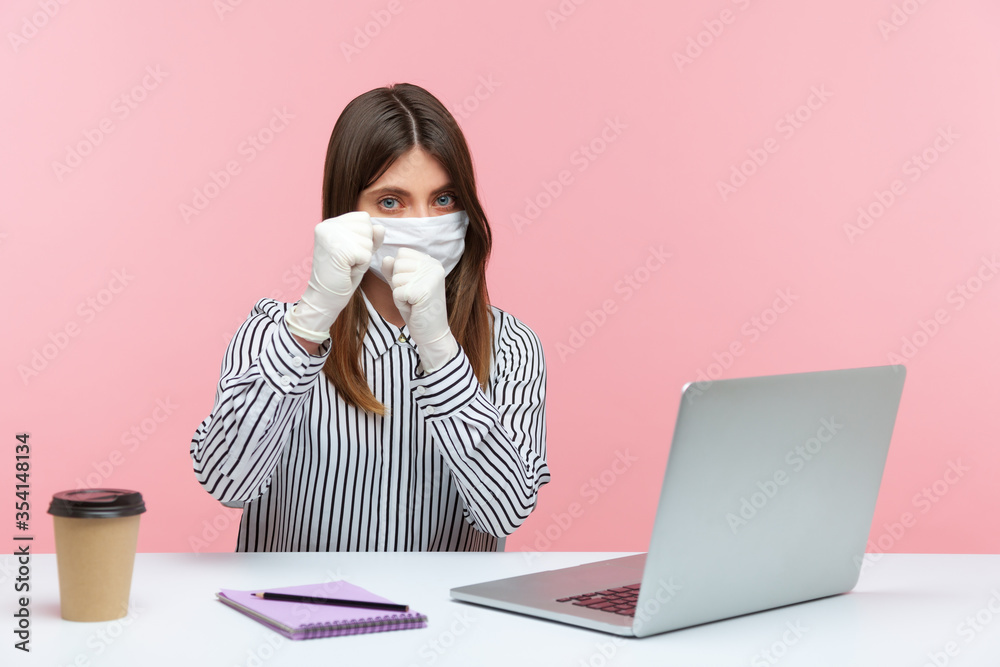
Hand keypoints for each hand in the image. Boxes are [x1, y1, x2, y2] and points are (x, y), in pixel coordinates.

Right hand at [285, 211, 384, 342]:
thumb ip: (370, 237)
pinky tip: (347, 271)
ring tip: (346, 266)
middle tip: (347, 262)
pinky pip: (367, 255)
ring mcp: (331, 236)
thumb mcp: (359, 252)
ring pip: (369, 241)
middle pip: (368, 227)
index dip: (364, 238)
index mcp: (329, 223)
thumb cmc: (341, 276)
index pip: (364, 218)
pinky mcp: (339, 249)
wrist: (324, 298)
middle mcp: (327, 225)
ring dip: (363, 258)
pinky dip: (362, 267)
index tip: (348, 253)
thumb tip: (380, 227)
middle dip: (364, 248)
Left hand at [383, 247, 458, 372]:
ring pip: (396, 277)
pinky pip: (397, 291)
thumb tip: (385, 258)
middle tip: (413, 296)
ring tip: (413, 302)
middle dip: (398, 283)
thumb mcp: (403, 285)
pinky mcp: (423, 290)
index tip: (412, 286)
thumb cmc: (418, 309)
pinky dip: (400, 303)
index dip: (399, 271)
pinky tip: (413, 308)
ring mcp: (430, 277)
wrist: (432, 333)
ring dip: (399, 293)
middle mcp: (434, 265)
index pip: (402, 253)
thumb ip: (393, 270)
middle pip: (397, 264)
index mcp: (431, 261)